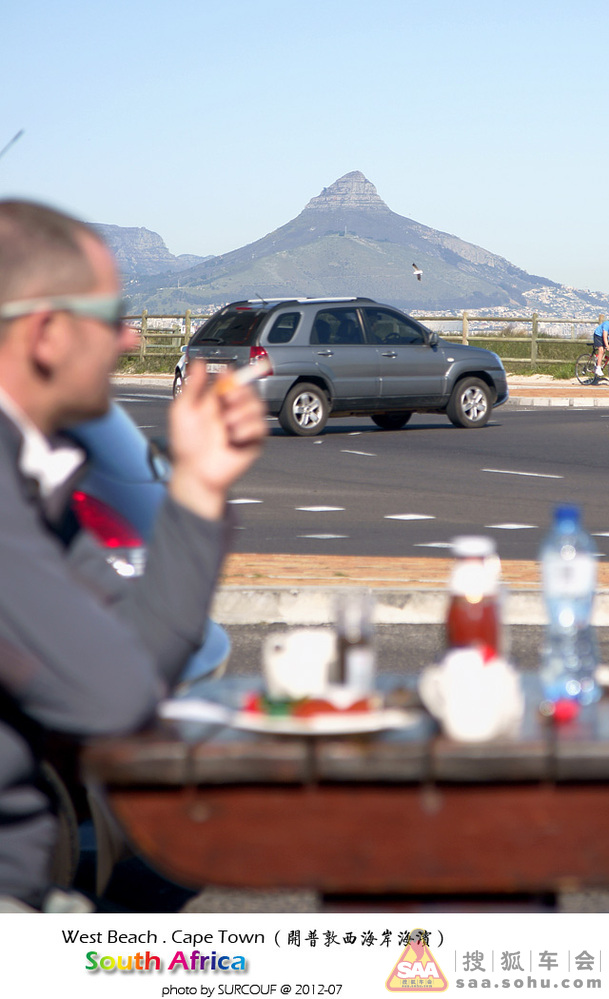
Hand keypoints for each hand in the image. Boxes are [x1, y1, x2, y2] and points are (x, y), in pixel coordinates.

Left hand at [167, 360, 267, 519]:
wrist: (195, 471)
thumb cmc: (187, 444)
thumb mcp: (183, 410)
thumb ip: (192, 385)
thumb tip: (199, 361)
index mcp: (218, 401)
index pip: (233, 380)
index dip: (233, 376)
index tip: (225, 378)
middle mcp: (234, 411)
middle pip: (250, 390)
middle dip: (239, 393)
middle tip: (225, 402)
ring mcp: (245, 426)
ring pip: (257, 406)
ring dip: (240, 413)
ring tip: (225, 426)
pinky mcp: (254, 441)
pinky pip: (260, 427)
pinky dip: (245, 430)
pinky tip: (232, 439)